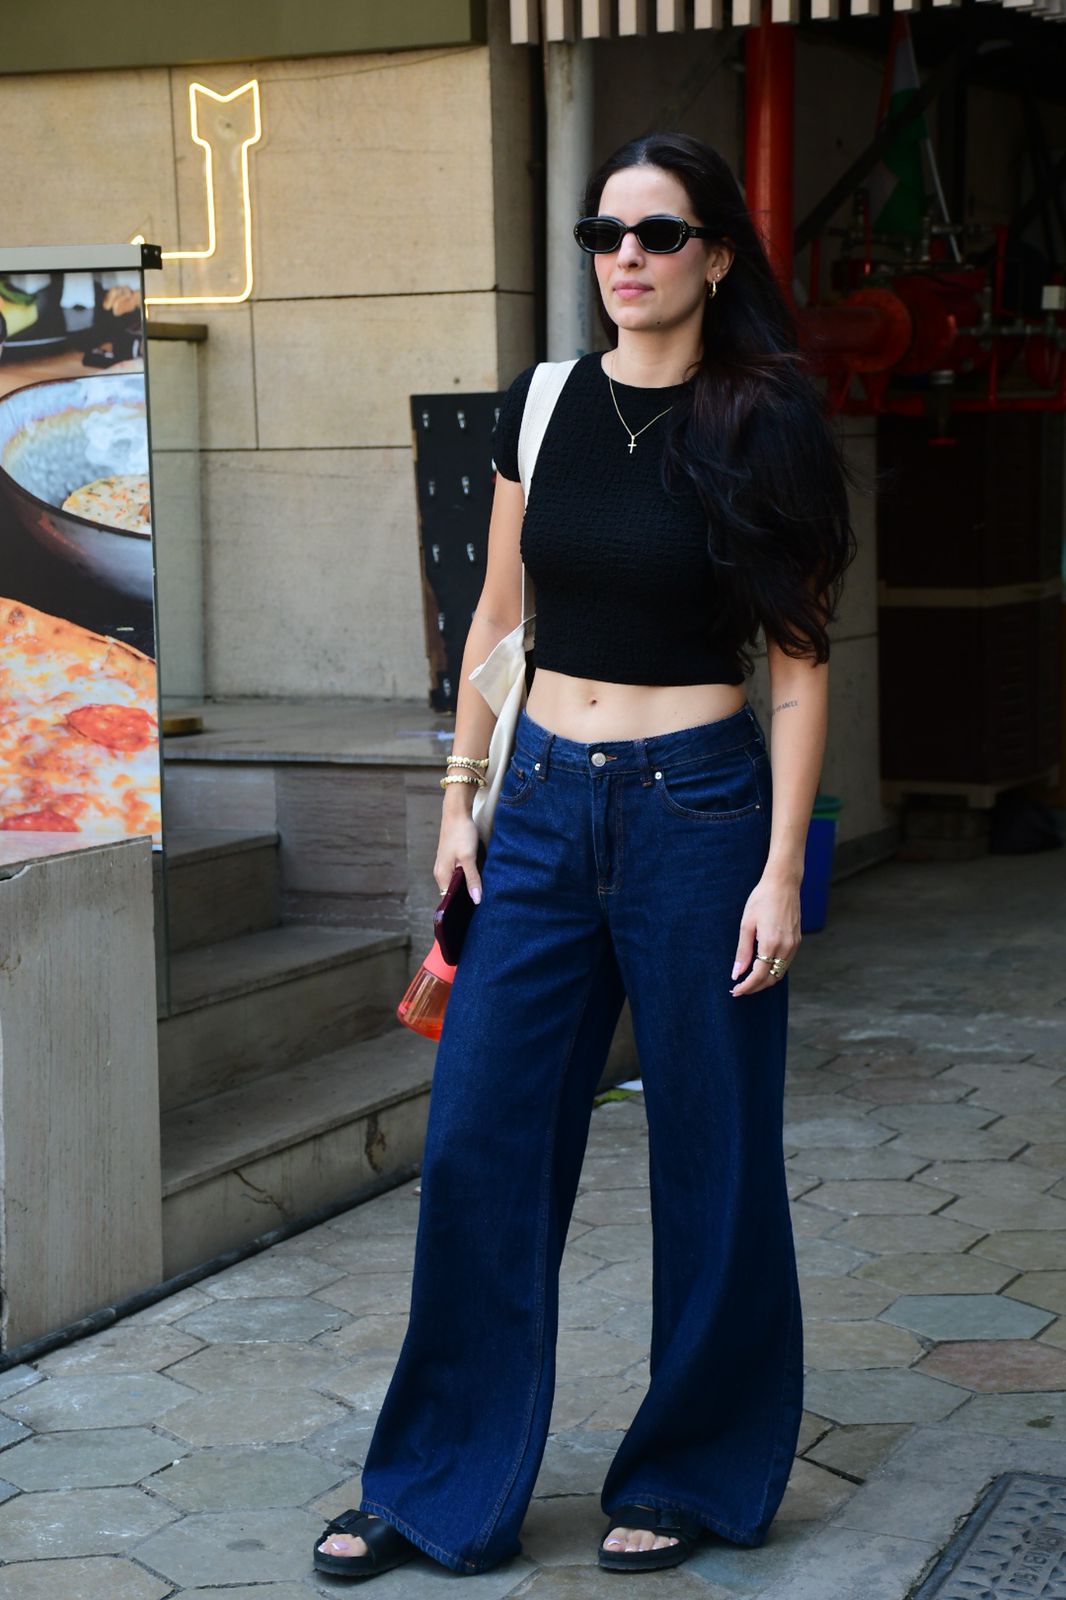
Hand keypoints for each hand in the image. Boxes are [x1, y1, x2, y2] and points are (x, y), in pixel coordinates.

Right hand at [434, 806, 482, 903]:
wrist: (457, 812)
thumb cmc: (461, 833)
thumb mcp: (468, 858)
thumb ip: (472, 879)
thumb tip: (476, 900)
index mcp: (442, 875)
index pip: (448, 900)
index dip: (460, 907)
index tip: (475, 912)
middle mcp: (441, 872)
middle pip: (452, 892)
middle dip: (465, 898)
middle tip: (483, 902)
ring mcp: (445, 865)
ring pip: (456, 882)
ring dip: (467, 887)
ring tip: (482, 892)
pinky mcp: (451, 858)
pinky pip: (459, 874)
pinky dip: (467, 877)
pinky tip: (478, 878)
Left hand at [729, 873, 800, 996]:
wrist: (783, 884)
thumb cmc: (761, 900)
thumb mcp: (746, 924)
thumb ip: (743, 951)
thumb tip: (737, 973)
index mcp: (771, 943)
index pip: (759, 976)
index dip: (747, 987)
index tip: (736, 991)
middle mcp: (786, 947)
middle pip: (771, 979)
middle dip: (755, 987)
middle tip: (740, 989)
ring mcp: (794, 945)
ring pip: (780, 973)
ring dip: (765, 981)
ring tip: (749, 981)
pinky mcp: (797, 941)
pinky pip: (786, 963)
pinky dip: (774, 970)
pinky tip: (762, 967)